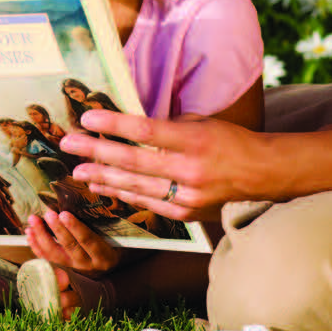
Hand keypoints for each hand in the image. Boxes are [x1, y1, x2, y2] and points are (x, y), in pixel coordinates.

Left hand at [25, 208, 122, 274]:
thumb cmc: (114, 245)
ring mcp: (75, 270)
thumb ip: (101, 226)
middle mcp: (88, 265)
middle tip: (47, 213)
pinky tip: (29, 234)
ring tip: (33, 220)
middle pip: (70, 247)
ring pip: (55, 254)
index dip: (75, 228)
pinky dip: (36, 247)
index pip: (88, 240)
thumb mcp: (115, 237)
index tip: (64, 214)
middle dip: (56, 229)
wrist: (111, 266)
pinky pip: (47, 259)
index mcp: (104, 256)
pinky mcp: (64, 271)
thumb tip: (80, 204)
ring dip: (41, 236)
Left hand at [61, 109, 256, 223]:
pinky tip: (104, 187)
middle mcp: (189, 169)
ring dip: (103, 177)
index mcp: (194, 140)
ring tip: (78, 171)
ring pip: (135, 186)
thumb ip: (167, 125)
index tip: (87, 118)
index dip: (114, 124)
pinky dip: (123, 194)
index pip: (145, 130)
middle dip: (96, 152)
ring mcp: (188, 194)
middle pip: (133, 160)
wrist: (262, 174)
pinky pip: (147, 203)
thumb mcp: (200, 122)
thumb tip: (128, 123)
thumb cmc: (229, 140)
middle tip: (68, 145)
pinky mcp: (187, 212)